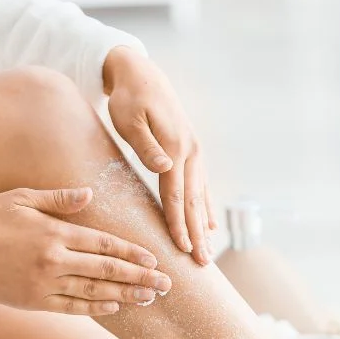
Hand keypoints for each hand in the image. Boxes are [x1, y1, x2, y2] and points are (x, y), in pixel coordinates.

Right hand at [0, 187, 171, 314]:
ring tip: (150, 297)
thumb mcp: (20, 198)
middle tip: (167, 284)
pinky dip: (96, 307)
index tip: (154, 258)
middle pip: (108, 270)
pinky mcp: (34, 302)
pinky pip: (72, 307)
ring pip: (95, 291)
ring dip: (126, 295)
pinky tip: (115, 306)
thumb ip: (58, 199)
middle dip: (140, 277)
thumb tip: (90, 195)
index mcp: (54, 234)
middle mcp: (54, 262)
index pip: (104, 244)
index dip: (133, 252)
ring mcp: (45, 285)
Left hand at [104, 46, 216, 265]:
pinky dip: (207, 208)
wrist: (142, 74)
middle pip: (194, 202)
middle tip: (203, 264)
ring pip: (201, 197)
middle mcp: (191, 153)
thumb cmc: (129, 99)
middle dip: (198, 235)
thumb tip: (164, 167)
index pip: (176, 195)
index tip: (182, 249)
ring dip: (205, 227)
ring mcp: (196, 153)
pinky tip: (211, 226)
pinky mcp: (193, 152)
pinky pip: (202, 187)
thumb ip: (146, 146)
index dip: (179, 224)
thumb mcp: (130, 119)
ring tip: (208, 252)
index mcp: (175, 148)